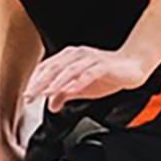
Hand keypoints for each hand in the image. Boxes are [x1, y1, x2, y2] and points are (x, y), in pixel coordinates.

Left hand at [25, 47, 155, 113]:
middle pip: (54, 68)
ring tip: (45, 94)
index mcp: (69, 57)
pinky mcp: (103, 65)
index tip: (27, 96)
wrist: (133, 67)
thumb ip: (65, 94)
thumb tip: (50, 106)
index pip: (47, 68)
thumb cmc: (107, 74)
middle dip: (40, 83)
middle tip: (30, 96)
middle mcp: (77, 54)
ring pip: (68, 70)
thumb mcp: (81, 87)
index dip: (35, 81)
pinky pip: (87, 74)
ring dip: (55, 83)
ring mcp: (91, 59)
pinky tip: (69, 90)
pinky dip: (76, 82)